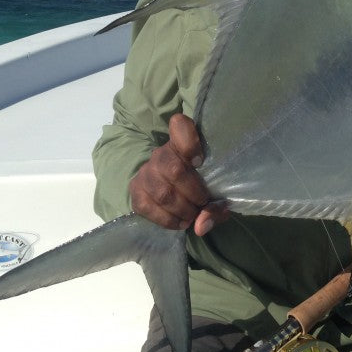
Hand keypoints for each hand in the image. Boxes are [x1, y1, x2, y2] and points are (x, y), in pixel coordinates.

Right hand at [128, 113, 228, 235]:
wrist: (171, 191)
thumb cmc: (199, 187)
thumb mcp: (213, 192)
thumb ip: (215, 207)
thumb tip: (202, 226)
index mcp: (182, 143)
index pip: (180, 125)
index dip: (190, 142)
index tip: (200, 161)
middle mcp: (160, 153)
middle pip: (175, 169)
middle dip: (194, 192)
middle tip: (202, 202)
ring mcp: (145, 172)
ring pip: (162, 192)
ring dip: (182, 209)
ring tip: (192, 215)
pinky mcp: (135, 191)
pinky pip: (148, 207)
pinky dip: (167, 219)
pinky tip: (179, 222)